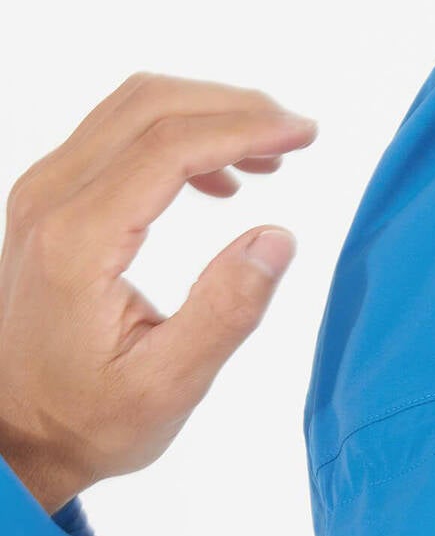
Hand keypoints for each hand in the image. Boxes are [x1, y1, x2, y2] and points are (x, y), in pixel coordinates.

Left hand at [0, 74, 316, 513]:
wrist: (13, 430)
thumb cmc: (89, 416)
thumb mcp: (168, 384)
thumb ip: (226, 309)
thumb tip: (277, 237)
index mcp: (80, 240)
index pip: (170, 145)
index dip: (246, 127)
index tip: (305, 134)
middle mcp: (52, 200)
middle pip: (150, 105)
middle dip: (235, 107)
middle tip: (297, 135)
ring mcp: (45, 193)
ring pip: (133, 108)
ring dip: (209, 114)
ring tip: (269, 155)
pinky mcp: (51, 199)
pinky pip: (119, 132)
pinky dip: (180, 133)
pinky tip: (220, 180)